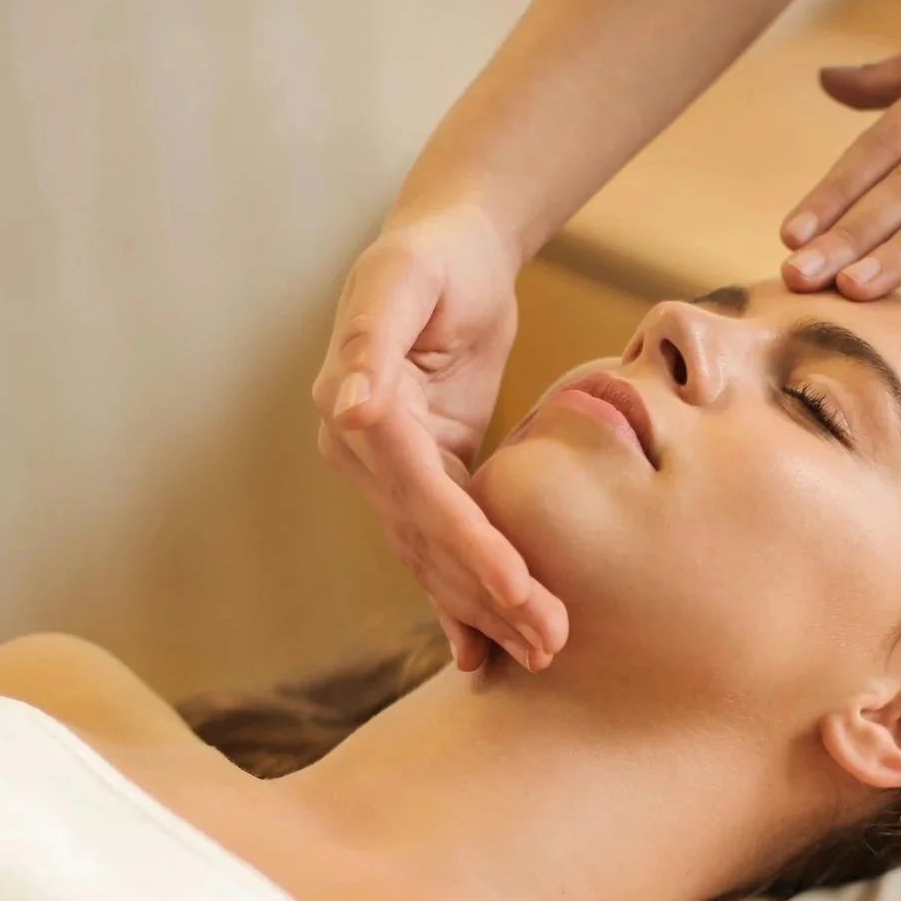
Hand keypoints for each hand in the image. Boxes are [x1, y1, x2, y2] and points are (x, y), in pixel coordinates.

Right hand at [314, 204, 566, 672]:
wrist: (449, 247)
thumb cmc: (432, 255)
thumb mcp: (402, 280)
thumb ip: (371, 341)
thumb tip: (350, 409)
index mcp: (354, 413)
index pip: (419, 494)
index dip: (468, 543)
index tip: (517, 586)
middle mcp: (362, 455)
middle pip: (431, 540)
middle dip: (489, 594)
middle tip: (549, 641)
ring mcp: (390, 475)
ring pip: (438, 557)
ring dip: (487, 610)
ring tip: (542, 653)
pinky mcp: (427, 479)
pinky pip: (445, 547)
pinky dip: (466, 599)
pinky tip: (487, 651)